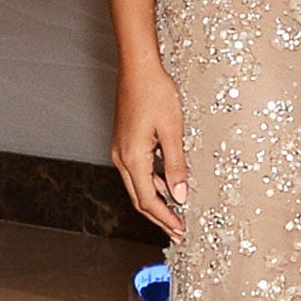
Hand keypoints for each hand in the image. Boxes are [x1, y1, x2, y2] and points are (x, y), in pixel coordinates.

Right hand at [112, 63, 188, 241]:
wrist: (138, 68)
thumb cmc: (156, 93)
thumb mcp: (172, 130)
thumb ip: (175, 165)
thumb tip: (180, 196)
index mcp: (133, 158)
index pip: (148, 200)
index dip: (164, 218)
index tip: (179, 231)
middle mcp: (121, 158)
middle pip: (140, 198)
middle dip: (159, 217)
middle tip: (177, 232)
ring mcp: (120, 150)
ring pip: (137, 185)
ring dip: (155, 201)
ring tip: (174, 214)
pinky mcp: (124, 142)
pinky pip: (137, 171)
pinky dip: (151, 183)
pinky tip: (166, 186)